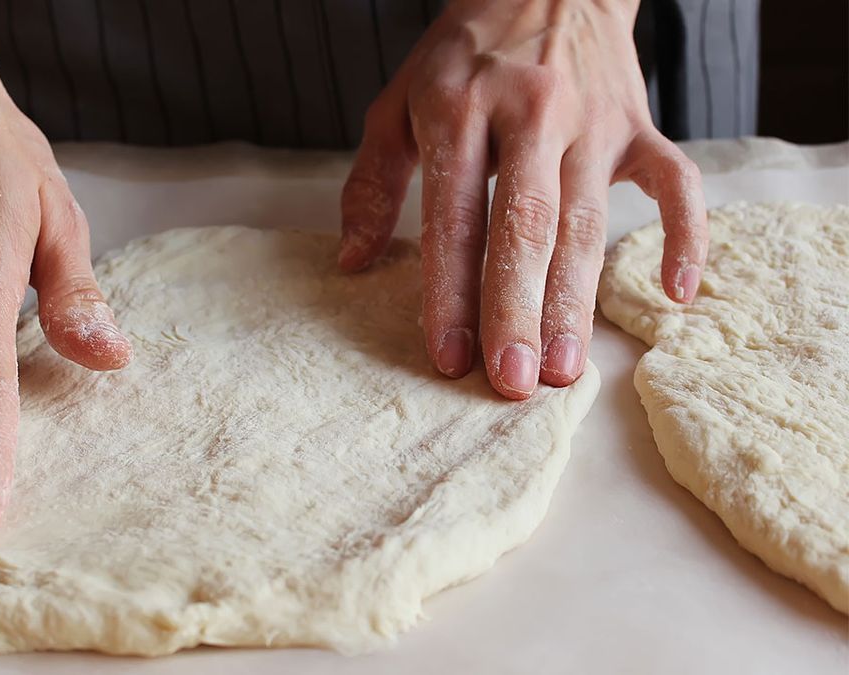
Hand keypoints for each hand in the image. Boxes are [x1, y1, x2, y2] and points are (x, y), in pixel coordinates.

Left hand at [339, 0, 706, 398]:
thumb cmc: (463, 56)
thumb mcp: (399, 102)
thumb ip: (373, 181)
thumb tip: (351, 261)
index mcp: (458, 110)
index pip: (453, 217)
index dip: (450, 292)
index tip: (449, 358)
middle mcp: (528, 115)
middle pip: (524, 227)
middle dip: (516, 310)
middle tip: (512, 381)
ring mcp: (591, 121)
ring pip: (589, 221)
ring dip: (577, 299)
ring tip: (566, 369)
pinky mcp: (639, 124)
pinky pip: (675, 182)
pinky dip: (685, 235)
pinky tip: (674, 295)